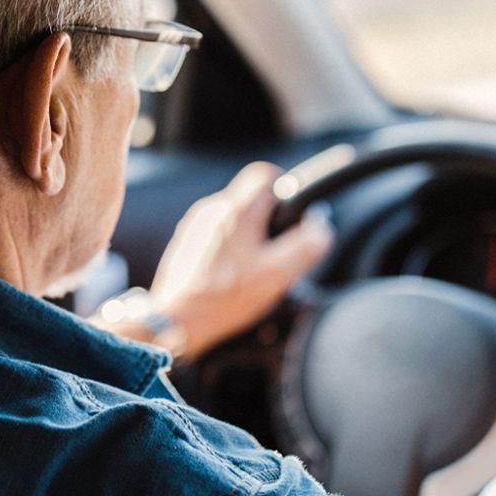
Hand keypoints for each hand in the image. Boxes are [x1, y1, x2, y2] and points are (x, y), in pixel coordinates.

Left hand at [149, 161, 332, 358]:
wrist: (174, 321)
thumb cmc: (223, 298)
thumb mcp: (276, 275)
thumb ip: (304, 247)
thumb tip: (321, 227)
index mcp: (235, 210)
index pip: (265, 174)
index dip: (286, 190)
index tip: (292, 218)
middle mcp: (211, 210)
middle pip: (251, 198)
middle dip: (270, 222)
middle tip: (277, 253)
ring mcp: (195, 227)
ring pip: (234, 218)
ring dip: (250, 237)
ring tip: (254, 269)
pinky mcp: (185, 244)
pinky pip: (217, 235)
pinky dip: (230, 249)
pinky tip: (232, 276)